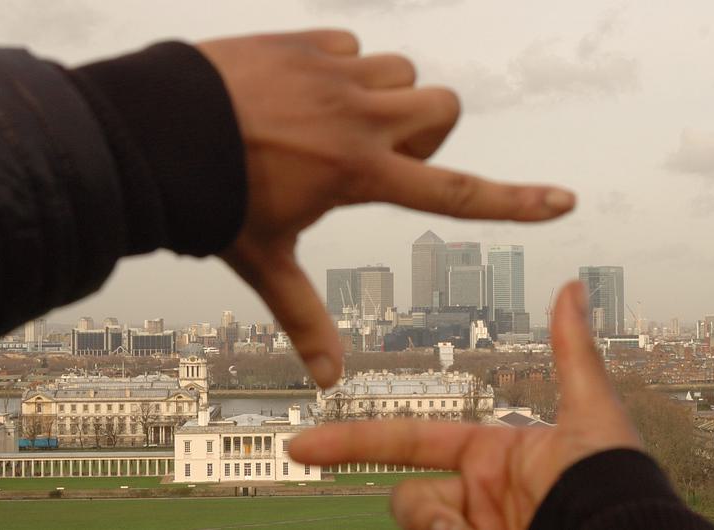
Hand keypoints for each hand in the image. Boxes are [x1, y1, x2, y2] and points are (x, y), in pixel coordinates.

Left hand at [196, 30, 576, 386]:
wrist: (149, 133)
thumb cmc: (209, 203)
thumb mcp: (264, 261)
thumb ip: (303, 317)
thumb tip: (329, 382)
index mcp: (359, 174)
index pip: (454, 192)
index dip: (515, 201)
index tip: (564, 200)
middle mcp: (360, 118)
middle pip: (444, 107)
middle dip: (426, 130)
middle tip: (372, 153)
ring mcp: (336, 74)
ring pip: (402, 71)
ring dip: (384, 96)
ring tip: (328, 123)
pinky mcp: (308, 43)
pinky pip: (355, 46)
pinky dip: (341, 69)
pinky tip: (295, 96)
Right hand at [289, 281, 640, 529]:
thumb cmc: (614, 484)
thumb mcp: (593, 416)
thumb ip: (573, 351)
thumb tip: (572, 283)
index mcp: (492, 459)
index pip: (410, 443)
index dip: (354, 442)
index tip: (300, 448)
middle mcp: (479, 500)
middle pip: (408, 499)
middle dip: (424, 512)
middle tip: (459, 525)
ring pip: (419, 525)